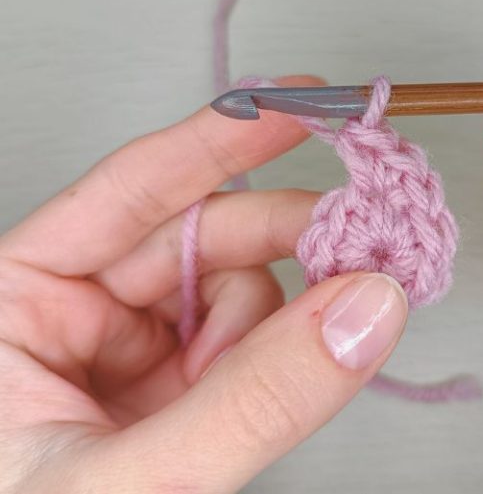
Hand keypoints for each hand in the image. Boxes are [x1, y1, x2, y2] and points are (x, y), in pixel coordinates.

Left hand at [0, 76, 407, 492]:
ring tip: (319, 343)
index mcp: (14, 302)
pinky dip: (288, 354)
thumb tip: (363, 311)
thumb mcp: (128, 484)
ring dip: (292, 314)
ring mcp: (136, 351)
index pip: (133, 191)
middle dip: (294, 236)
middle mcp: (76, 314)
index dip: (220, 137)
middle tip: (372, 239)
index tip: (300, 102)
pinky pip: (255, 341)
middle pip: (206, 234)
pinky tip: (291, 376)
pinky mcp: (180, 388)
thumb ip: (251, 402)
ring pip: (244, 290)